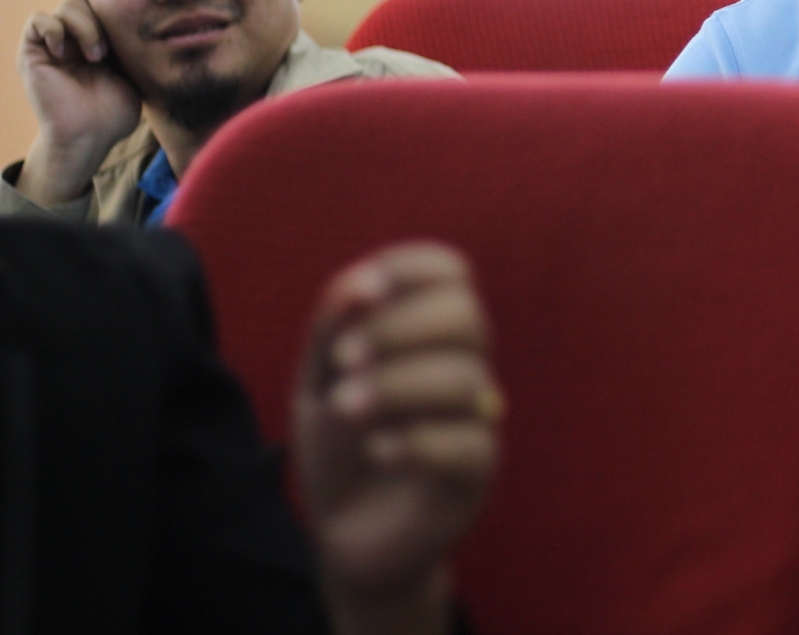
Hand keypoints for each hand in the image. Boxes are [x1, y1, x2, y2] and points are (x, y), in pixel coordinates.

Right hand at [15, 0, 141, 204]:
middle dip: (104, 18)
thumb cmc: (113, 114)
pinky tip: (65, 52)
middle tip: (110, 51)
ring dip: (85, 26)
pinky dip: (55, 29)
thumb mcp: (135, 73)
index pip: (107, 6)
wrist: (88, 137)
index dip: (120, 12)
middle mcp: (75, 40)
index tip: (132, 37)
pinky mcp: (32, 53)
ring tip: (95, 56)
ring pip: (67, 5)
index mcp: (99, 42)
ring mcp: (54, 45)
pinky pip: (38, 20)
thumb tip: (158, 24)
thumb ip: (137, 47)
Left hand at [297, 243, 498, 634]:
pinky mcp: (479, 472)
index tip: (361, 294)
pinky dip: (415, 441)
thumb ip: (334, 326)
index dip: (408, 269)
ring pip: (463, 379)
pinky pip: (467, 444)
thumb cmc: (339, 443)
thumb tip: (362, 281)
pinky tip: (377, 452)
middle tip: (344, 360)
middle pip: (464, 315)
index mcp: (430, 329)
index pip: (449, 269)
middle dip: (397, 328)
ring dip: (394, 386)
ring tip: (345, 408)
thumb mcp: (318, 380)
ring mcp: (478, 417)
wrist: (346, 531)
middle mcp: (464, 363)